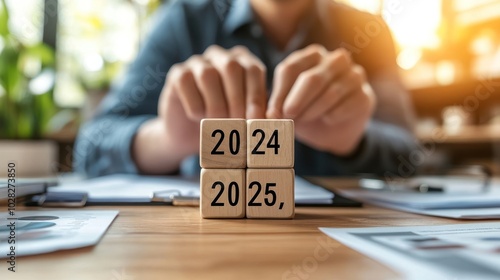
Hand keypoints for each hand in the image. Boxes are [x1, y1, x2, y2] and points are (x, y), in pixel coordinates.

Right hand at [133, 45, 267, 173]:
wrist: (191, 134)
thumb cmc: (225, 123)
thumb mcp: (246, 117)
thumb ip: (259, 112)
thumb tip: (274, 119)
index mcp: (243, 61)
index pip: (253, 70)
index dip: (256, 95)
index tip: (256, 120)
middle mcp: (221, 56)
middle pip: (232, 68)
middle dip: (237, 99)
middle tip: (238, 124)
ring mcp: (197, 62)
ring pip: (208, 75)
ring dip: (216, 104)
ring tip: (218, 123)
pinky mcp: (177, 73)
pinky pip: (186, 83)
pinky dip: (195, 105)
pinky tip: (198, 117)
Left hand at [267, 45, 375, 155]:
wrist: (331, 130)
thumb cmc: (305, 111)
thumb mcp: (287, 105)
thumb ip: (277, 105)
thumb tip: (268, 115)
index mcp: (312, 55)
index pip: (291, 69)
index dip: (280, 93)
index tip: (272, 113)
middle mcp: (335, 60)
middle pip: (311, 79)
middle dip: (296, 101)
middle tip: (287, 117)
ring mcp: (354, 75)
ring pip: (331, 93)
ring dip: (313, 111)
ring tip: (303, 121)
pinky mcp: (365, 95)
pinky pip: (347, 106)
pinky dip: (333, 116)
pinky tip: (327, 120)